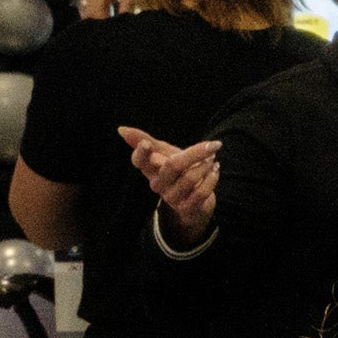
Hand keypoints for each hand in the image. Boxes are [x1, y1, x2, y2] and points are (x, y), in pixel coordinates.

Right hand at [125, 128, 220, 242]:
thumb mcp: (163, 153)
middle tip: (213, 146)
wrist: (195, 202)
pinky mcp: (187, 208)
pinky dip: (211, 180)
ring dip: (205, 166)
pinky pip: (200, 193)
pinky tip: (215, 171)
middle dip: (194, 153)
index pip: (139, 163)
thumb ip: (145, 140)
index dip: (141, 154)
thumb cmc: (178, 172)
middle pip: (172, 166)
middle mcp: (158, 184)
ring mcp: (172, 198)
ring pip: (189, 179)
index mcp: (150, 169)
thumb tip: (121, 129)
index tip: (147, 144)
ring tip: (213, 159)